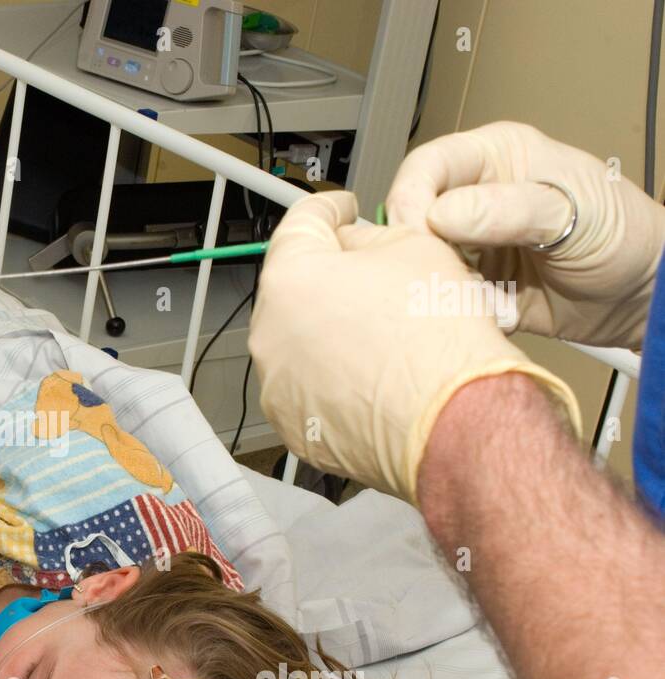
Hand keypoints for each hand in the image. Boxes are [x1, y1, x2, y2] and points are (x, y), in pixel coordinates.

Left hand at [248, 191, 581, 504]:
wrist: (452, 418)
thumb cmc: (437, 339)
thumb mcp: (415, 249)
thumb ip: (370, 238)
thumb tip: (356, 243)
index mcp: (290, 277)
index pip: (298, 224)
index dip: (327, 210)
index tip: (341, 210)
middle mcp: (269, 332)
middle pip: (294, 288)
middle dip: (329, 277)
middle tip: (370, 277)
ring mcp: (277, 384)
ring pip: (299, 342)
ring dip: (329, 331)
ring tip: (379, 334)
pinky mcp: (293, 425)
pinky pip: (307, 389)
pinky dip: (332, 379)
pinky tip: (371, 376)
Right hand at [385, 121, 664, 348]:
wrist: (642, 295)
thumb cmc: (622, 235)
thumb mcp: (573, 210)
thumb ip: (511, 209)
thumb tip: (442, 214)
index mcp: (496, 159)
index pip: (428, 166)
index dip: (411, 197)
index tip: (417, 231)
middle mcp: (474, 199)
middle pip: (413, 218)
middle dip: (421, 249)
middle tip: (441, 273)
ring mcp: (470, 246)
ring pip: (422, 263)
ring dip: (439, 285)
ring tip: (477, 296)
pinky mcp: (472, 287)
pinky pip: (443, 300)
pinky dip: (458, 311)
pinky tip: (491, 312)